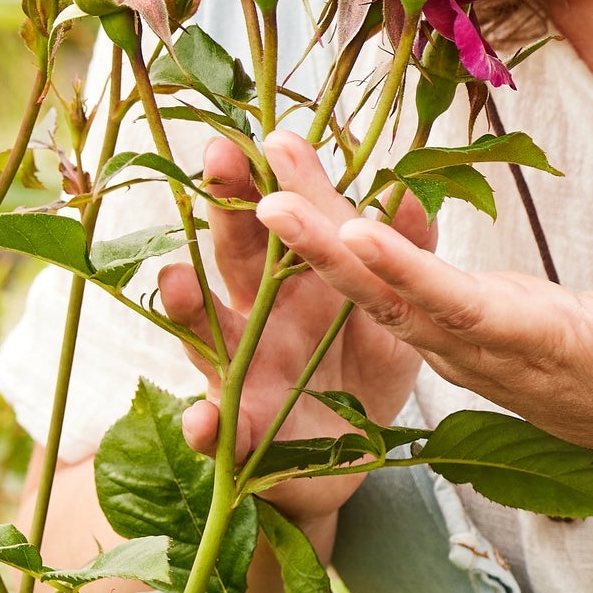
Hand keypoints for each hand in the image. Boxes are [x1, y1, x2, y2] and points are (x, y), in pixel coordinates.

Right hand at [155, 134, 427, 536]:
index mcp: (293, 279)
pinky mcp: (242, 434)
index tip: (267, 132)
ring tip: (178, 281)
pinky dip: (207, 426)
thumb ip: (401, 256)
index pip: (276, 217)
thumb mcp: (393, 313)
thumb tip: (413, 193)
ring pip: (205, 336)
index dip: (271, 176)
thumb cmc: (361, 372)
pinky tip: (204, 419)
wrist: (351, 460)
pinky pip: (216, 430)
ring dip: (188, 309)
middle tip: (216, 161)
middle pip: (232, 256)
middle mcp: (255, 316)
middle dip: (222, 209)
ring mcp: (240, 372)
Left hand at [251, 127, 592, 491]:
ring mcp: (461, 348)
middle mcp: (481, 353)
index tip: (353, 229)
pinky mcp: (457, 333)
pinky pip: (387, 290)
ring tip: (272, 167)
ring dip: (321, 235)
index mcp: (534, 349)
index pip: (458, 310)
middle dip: (326, 248)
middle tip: (266, 192)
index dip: (405, 272)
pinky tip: (310, 196)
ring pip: (376, 293)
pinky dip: (343, 245)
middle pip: (390, 301)